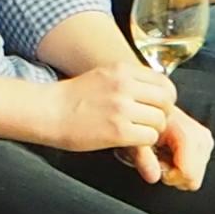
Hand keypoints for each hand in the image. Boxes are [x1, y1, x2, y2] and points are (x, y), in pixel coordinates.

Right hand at [42, 60, 178, 153]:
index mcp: (122, 70)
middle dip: (162, 114)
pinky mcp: (118, 132)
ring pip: (160, 121)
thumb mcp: (103, 75)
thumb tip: (156, 91)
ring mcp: (121, 109)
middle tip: (150, 122)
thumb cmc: (73, 97)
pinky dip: (144, 142)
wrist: (48, 112)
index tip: (157, 106)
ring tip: (137, 132)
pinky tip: (130, 141)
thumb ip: (130, 80)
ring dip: (152, 130)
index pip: (164, 83)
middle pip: (166, 101)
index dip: (165, 97)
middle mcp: (124, 86)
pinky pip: (149, 137)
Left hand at [140, 106, 213, 189]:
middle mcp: (201, 136)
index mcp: (187, 133)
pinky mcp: (205, 144)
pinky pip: (195, 171)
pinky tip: (170, 154)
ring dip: (176, 172)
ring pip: (194, 177)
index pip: (188, 173)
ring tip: (162, 154)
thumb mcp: (136, 139)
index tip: (156, 162)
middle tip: (158, 158)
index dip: (168, 175)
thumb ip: (143, 158)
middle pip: (193, 178)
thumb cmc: (141, 121)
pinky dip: (181, 168)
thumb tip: (153, 177)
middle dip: (173, 174)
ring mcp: (205, 140)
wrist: (147, 107)